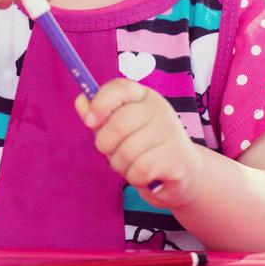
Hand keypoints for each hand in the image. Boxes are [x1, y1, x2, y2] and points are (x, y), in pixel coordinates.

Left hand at [75, 78, 203, 208]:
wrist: (184, 171)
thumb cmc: (144, 146)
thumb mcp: (120, 128)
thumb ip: (99, 115)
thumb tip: (80, 101)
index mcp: (143, 96)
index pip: (119, 87)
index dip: (100, 103)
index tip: (89, 122)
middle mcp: (159, 109)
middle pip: (118, 124)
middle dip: (106, 145)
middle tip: (114, 152)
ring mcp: (170, 133)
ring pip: (126, 152)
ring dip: (121, 165)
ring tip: (134, 164)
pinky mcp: (175, 158)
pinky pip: (138, 170)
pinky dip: (135, 178)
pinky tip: (146, 175)